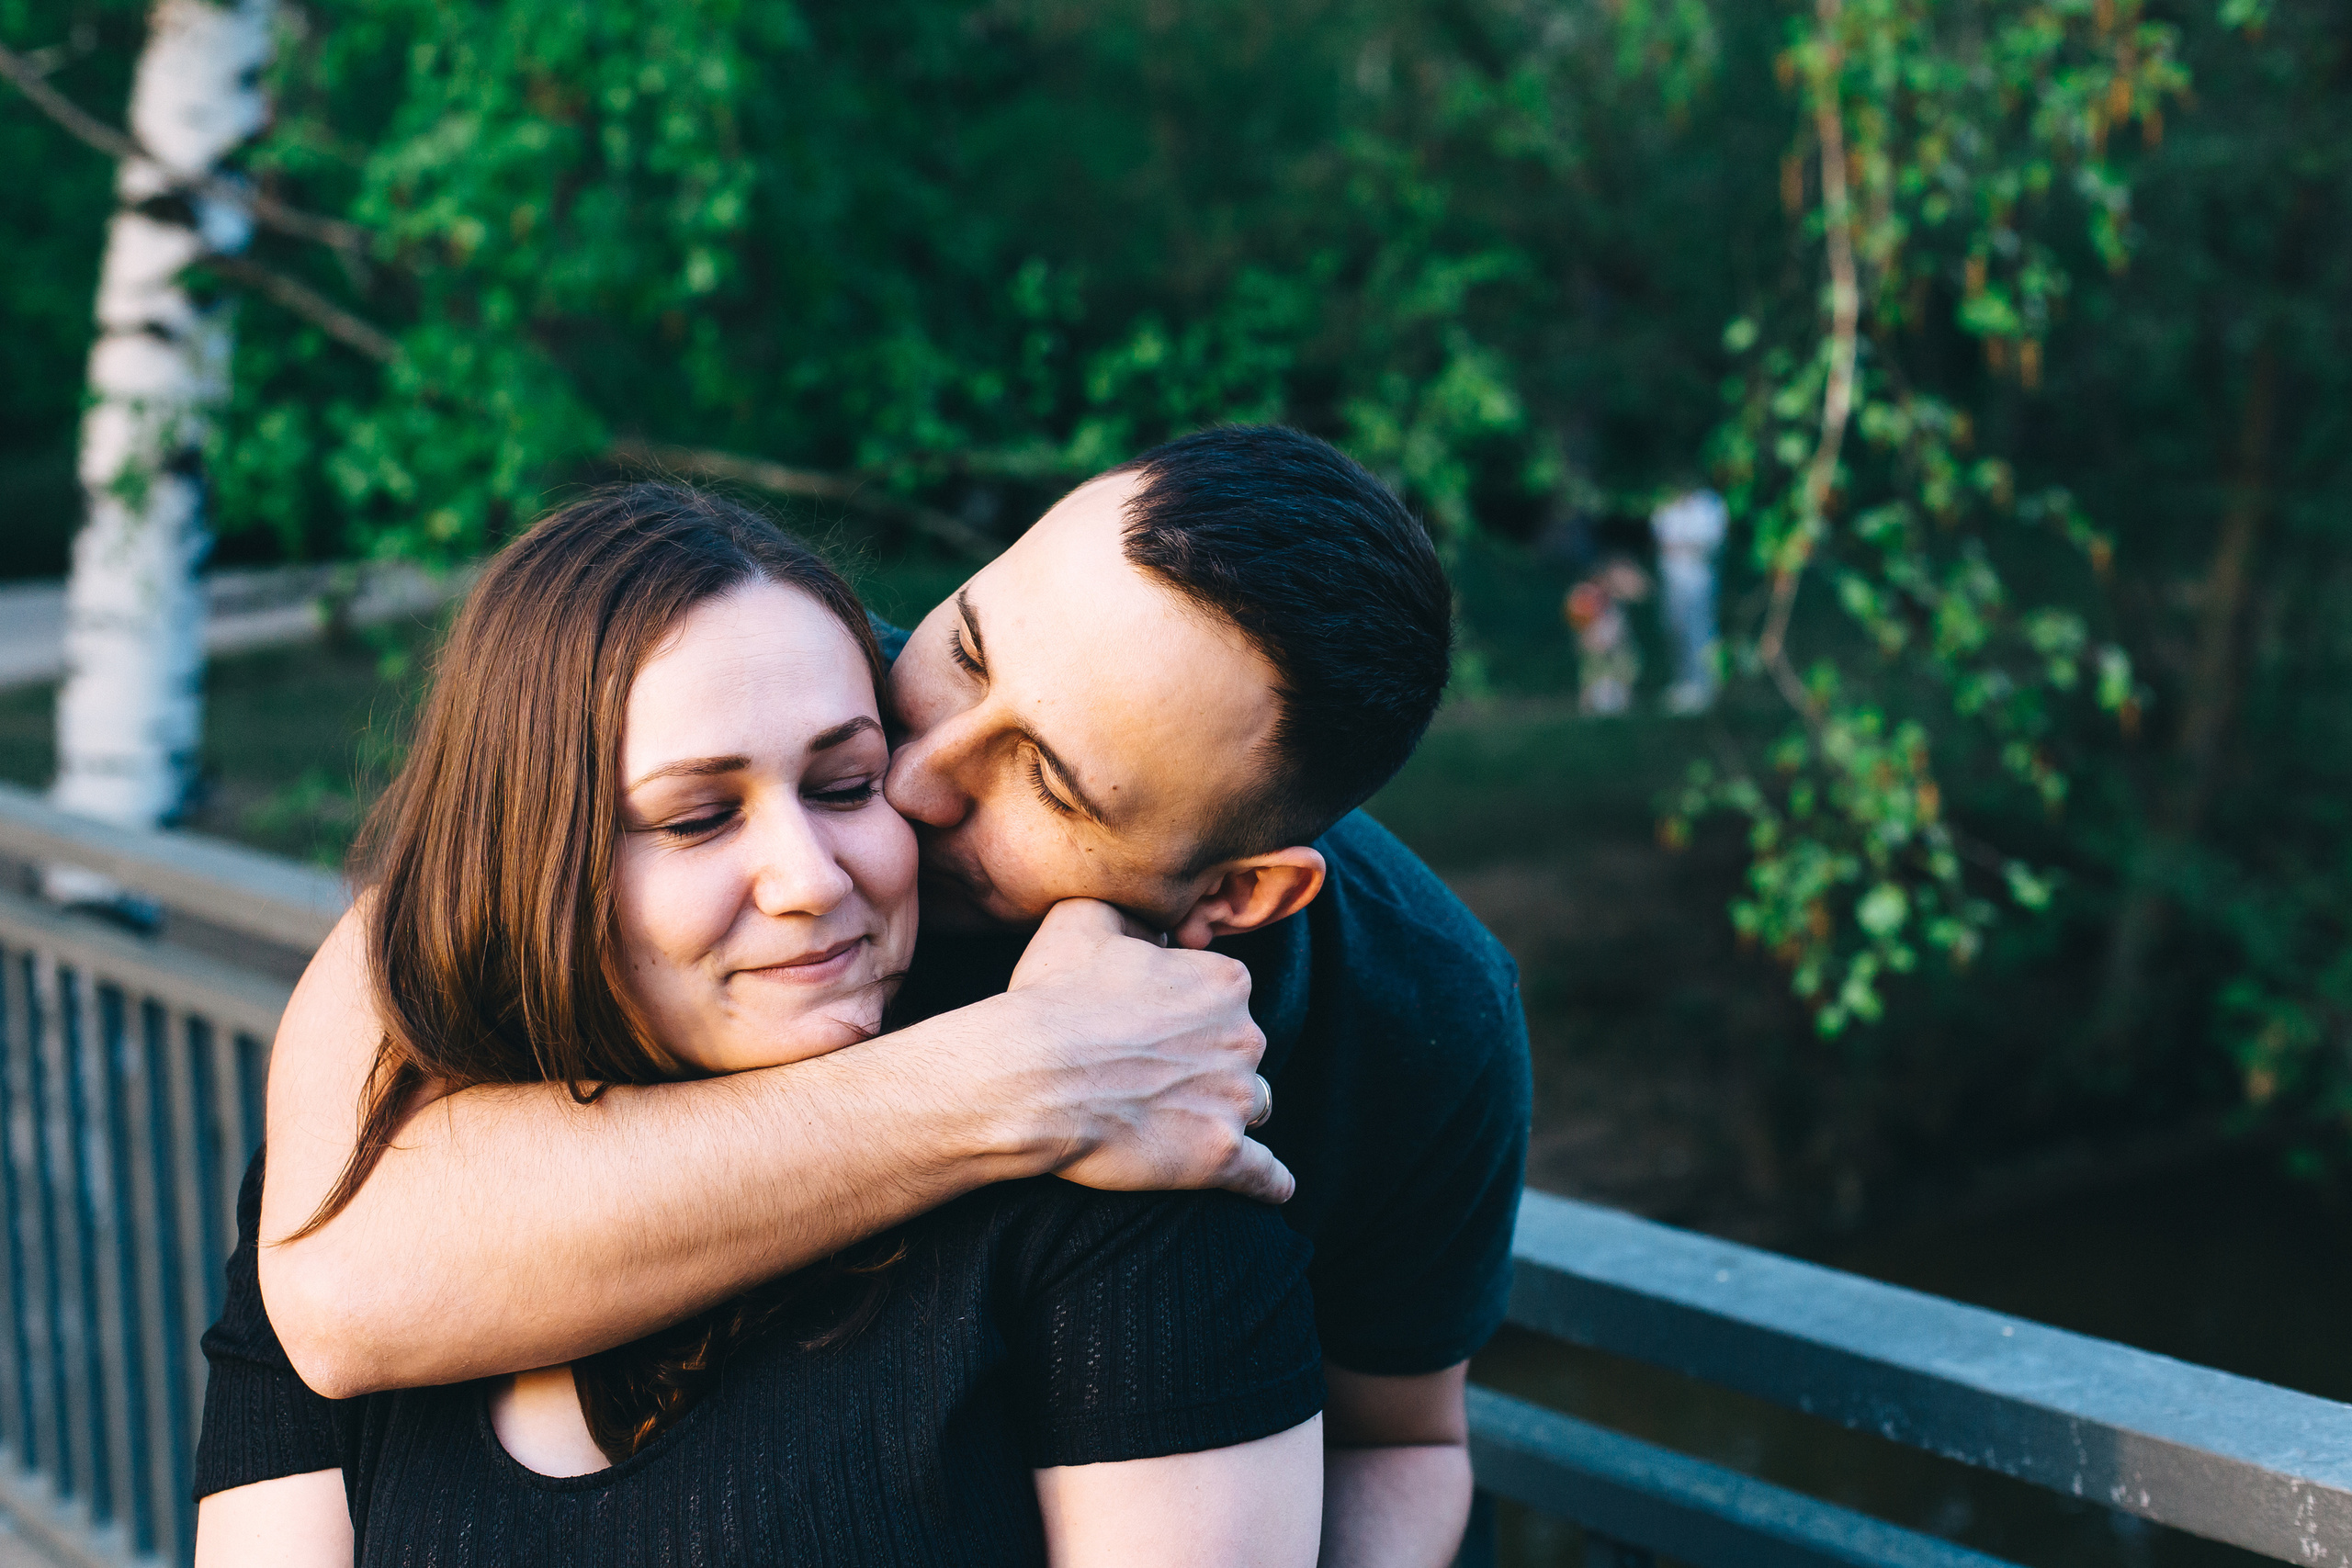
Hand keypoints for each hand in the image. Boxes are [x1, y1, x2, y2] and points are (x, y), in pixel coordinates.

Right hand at [1001, 899, 1292, 1202]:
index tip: (1149, 1023)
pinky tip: (1271, 1188)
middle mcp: (1244, 1035)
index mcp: (1223, 980)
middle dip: (1207, 1059)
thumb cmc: (1052, 1000)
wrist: (1030, 1079)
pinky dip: (1268, 1181)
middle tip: (1150, 1072)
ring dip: (1227, 1110)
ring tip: (1184, 1121)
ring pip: (1252, 1104)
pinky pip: (1265, 1175)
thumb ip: (1128, 912)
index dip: (1184, 1009)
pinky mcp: (1221, 1157)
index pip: (1224, 994)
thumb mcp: (1082, 921)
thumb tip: (1147, 922)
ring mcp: (1236, 1099)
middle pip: (1240, 1049)